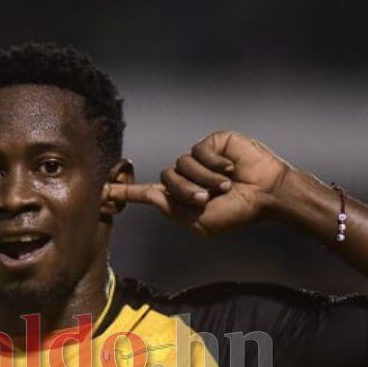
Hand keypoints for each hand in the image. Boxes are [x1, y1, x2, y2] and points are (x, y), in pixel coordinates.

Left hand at [104, 130, 293, 235]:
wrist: (268, 195)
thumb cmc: (238, 212)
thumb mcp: (203, 223)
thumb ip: (175, 213)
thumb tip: (156, 197)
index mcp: (180, 197)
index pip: (145, 193)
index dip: (122, 191)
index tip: (100, 191)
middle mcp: (185, 176)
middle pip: (165, 179)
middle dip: (186, 191)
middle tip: (208, 197)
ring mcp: (197, 159)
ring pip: (181, 165)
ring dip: (204, 178)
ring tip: (225, 185)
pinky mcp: (210, 143)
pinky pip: (198, 151)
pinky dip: (214, 164)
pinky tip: (230, 168)